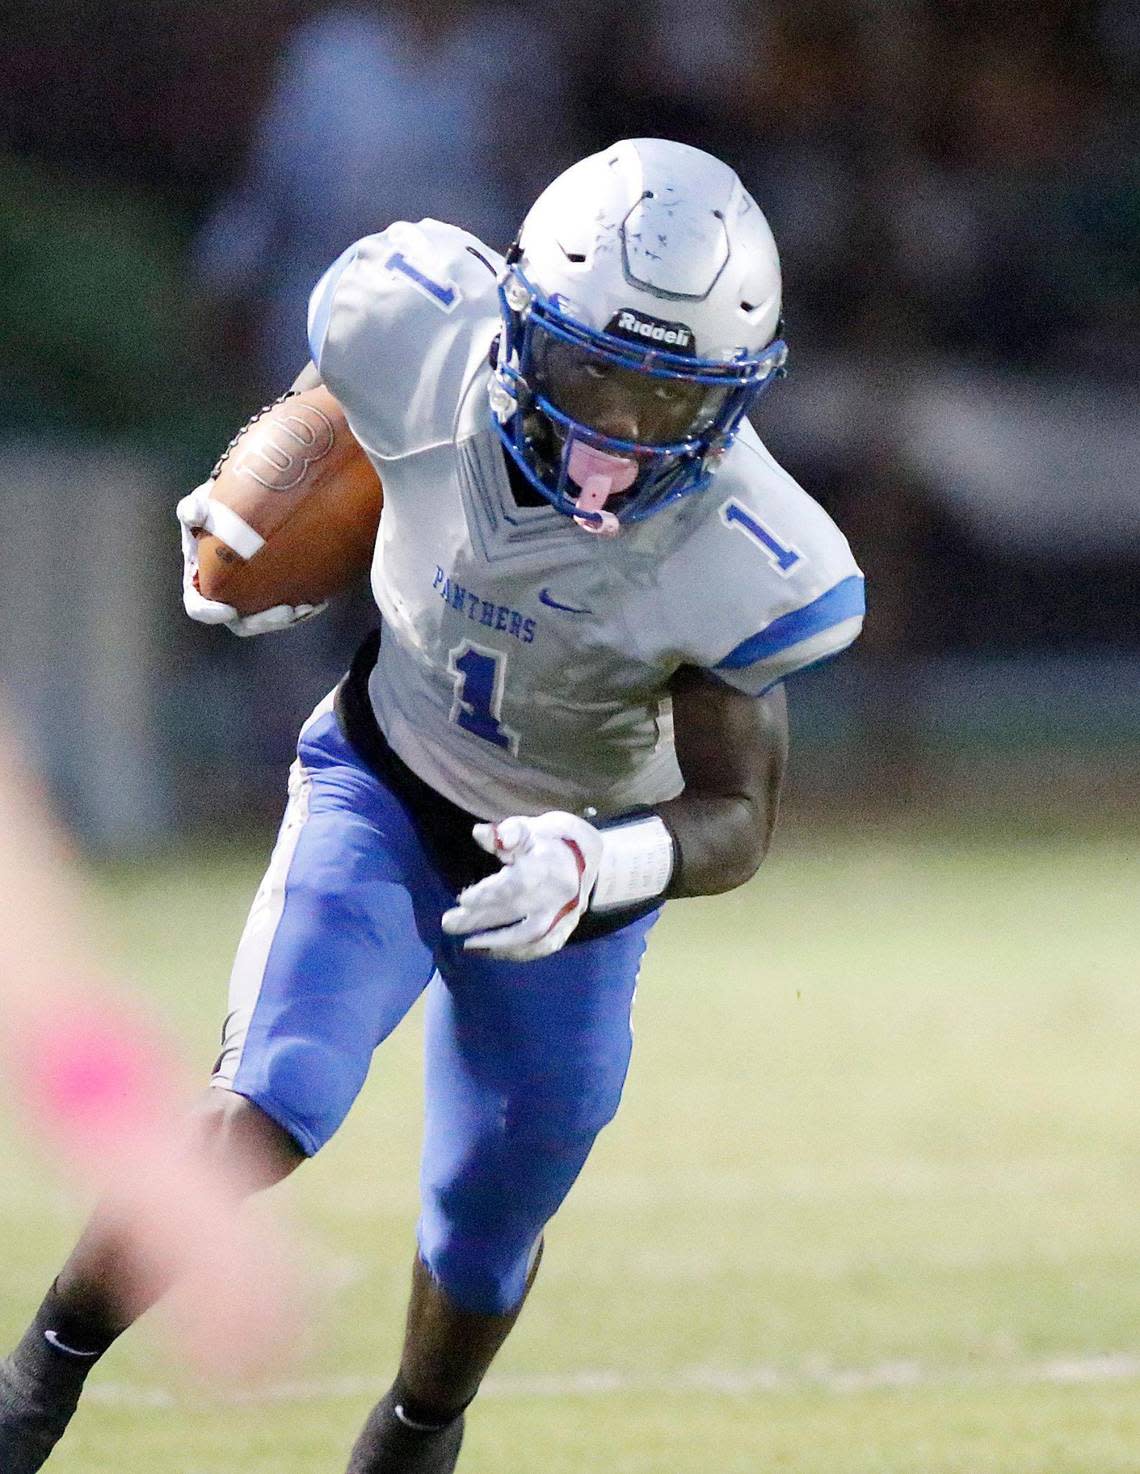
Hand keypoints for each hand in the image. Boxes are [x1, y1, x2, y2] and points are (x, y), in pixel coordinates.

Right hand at [176, 485, 326, 636]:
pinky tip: (320, 602)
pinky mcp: (275, 596)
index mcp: (200, 583)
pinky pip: (288, 612)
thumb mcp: (202, 505)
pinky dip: (303, 609)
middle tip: (287, 611)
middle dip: (263, 622)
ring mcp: (251, 600)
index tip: (229, 611)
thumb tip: (196, 512)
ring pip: (267, 620)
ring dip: (287, 619)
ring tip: (307, 607)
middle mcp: (225, 597)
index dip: (210, 613)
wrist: (250, 508)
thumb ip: (193, 510)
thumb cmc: (219, 510)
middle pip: (241, 622)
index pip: (199, 607)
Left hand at [441, 812, 602, 960]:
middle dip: (480, 919)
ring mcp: (566, 914)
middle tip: (448, 923)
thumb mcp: (532, 826)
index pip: (517, 883)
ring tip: (468, 944)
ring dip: (498, 943)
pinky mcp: (568, 927)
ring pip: (530, 935)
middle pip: (516, 911)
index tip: (464, 898)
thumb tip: (479, 834)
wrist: (594, 856)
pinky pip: (544, 946)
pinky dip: (519, 953)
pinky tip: (495, 952)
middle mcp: (559, 893)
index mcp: (549, 864)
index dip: (490, 892)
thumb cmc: (555, 838)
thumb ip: (507, 833)